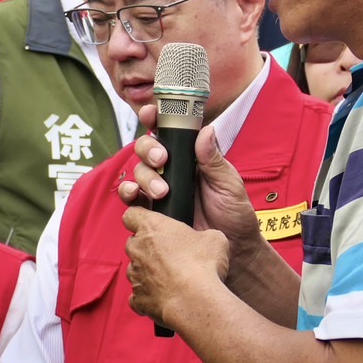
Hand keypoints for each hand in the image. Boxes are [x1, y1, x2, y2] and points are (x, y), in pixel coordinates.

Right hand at [120, 119, 266, 282]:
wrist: (232, 249)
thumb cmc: (234, 213)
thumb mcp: (228, 183)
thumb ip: (213, 160)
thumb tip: (206, 130)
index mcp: (190, 156)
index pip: (169, 131)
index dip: (155, 118)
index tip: (151, 114)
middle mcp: (172, 169)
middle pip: (147, 148)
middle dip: (149, 150)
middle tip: (161, 161)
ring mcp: (160, 189)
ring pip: (138, 171)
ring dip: (143, 176)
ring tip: (161, 192)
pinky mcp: (152, 211)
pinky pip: (132, 198)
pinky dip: (129, 193)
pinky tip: (135, 196)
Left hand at [123, 205, 228, 325]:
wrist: (195, 301)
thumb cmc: (202, 265)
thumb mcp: (214, 239)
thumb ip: (202, 235)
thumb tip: (206, 241)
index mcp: (151, 227)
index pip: (132, 214)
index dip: (139, 218)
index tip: (150, 224)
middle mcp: (137, 249)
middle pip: (134, 243)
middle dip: (148, 248)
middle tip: (170, 254)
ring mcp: (134, 275)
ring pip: (136, 269)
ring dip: (149, 272)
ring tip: (172, 279)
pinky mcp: (137, 298)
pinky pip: (138, 296)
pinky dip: (148, 297)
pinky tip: (165, 297)